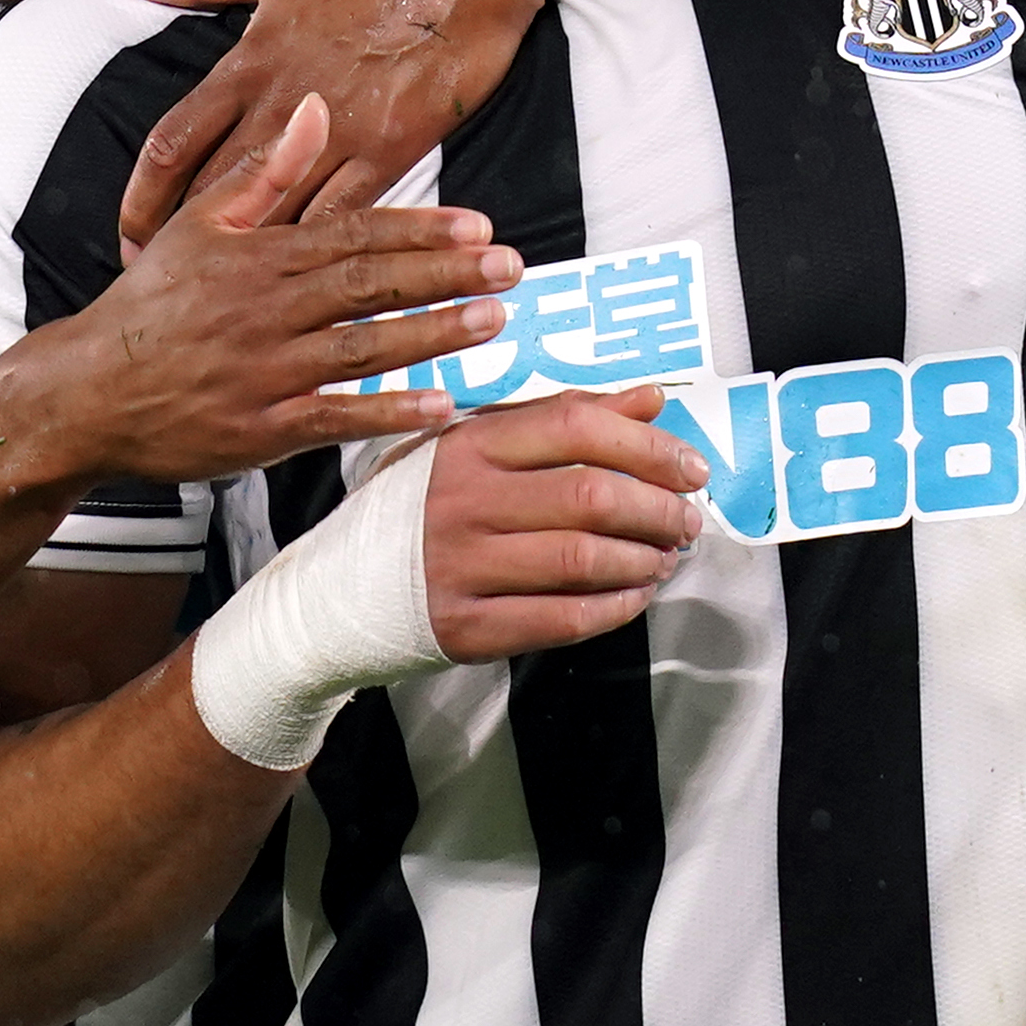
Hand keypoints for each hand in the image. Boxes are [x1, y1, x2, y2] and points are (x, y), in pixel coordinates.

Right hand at [43, 95, 517, 482]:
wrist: (88, 391)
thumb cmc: (150, 306)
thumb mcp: (196, 225)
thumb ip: (264, 171)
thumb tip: (313, 108)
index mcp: (259, 258)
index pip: (353, 236)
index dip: (419, 230)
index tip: (477, 224)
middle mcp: (268, 312)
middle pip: (370, 287)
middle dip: (445, 275)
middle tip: (510, 266)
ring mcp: (266, 373)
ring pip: (362, 349)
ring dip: (433, 336)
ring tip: (493, 322)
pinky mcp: (262, 429)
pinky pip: (334, 418)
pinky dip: (387, 413)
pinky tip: (440, 406)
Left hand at [114, 0, 544, 253]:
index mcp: (248, 64)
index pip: (172, 143)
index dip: (142, 197)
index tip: (129, 232)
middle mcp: (281, 110)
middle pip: (213, 196)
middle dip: (183, 245)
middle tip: (169, 281)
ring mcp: (335, 138)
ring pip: (274, 217)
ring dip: (249, 261)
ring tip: (228, 301)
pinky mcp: (388, 154)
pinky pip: (343, 220)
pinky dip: (321, 256)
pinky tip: (307, 288)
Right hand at [419, 391, 704, 659]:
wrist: (334, 591)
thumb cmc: (419, 508)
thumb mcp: (475, 445)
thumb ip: (563, 419)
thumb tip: (652, 399)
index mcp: (468, 443)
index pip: (576, 426)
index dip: (647, 445)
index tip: (691, 468)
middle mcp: (462, 500)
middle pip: (590, 495)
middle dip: (658, 509)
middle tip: (688, 522)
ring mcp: (460, 566)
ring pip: (582, 559)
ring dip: (642, 560)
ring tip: (664, 558)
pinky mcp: (465, 627)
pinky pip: (561, 618)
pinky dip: (614, 609)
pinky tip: (635, 597)